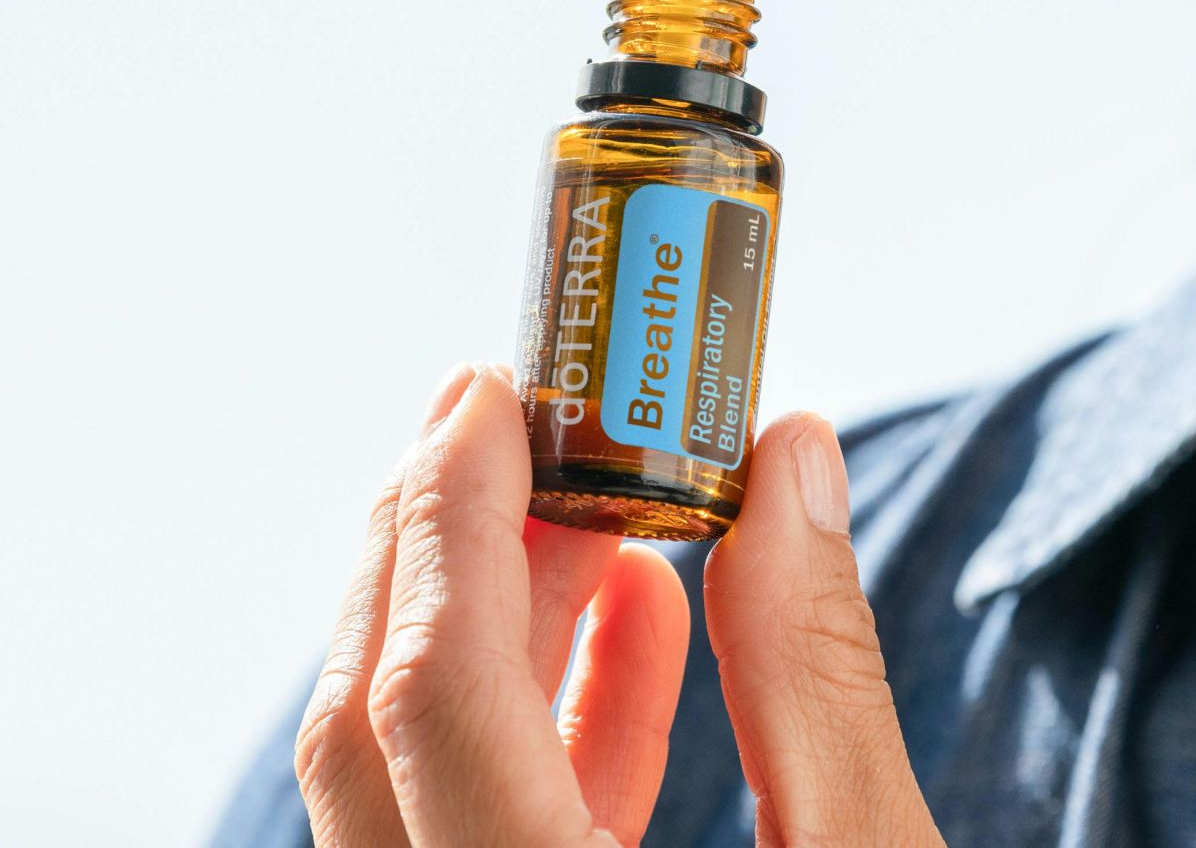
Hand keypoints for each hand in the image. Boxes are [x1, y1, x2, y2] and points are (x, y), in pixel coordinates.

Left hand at [293, 363, 943, 846]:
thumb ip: (816, 671)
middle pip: (377, 720)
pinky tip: (640, 610)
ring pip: (410, 765)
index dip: (453, 518)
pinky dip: (546, 713)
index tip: (487, 391)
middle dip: (442, 543)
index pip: (436, 693)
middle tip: (514, 415)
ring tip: (604, 506)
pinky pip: (474, 818)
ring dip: (498, 619)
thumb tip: (793, 460)